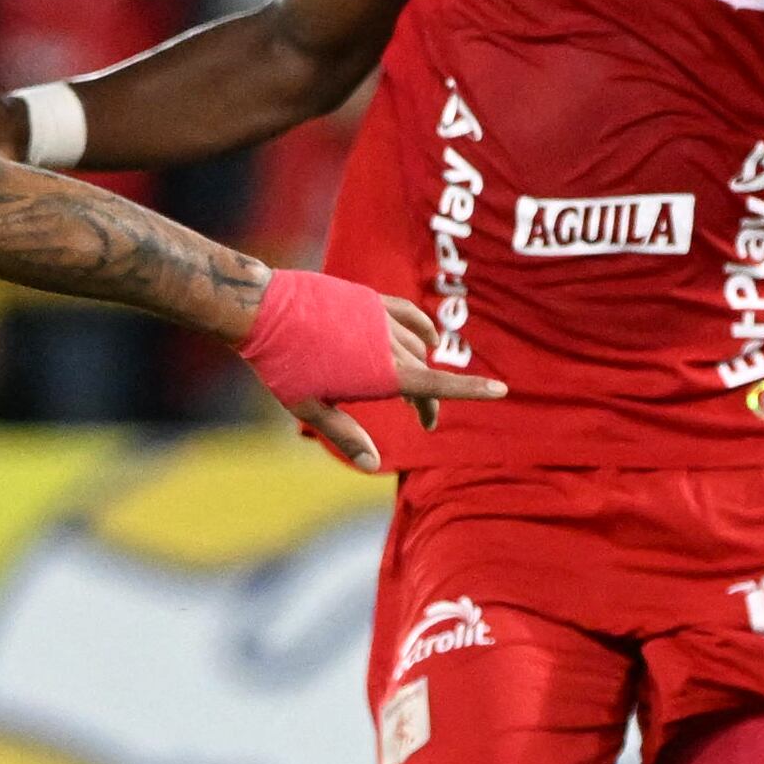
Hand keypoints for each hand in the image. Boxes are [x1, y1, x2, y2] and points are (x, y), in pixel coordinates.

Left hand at [241, 273, 504, 470]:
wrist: (262, 309)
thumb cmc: (282, 364)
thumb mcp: (310, 407)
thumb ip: (345, 434)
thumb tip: (373, 464)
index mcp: (380, 373)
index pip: (436, 385)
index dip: (472, 390)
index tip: (501, 390)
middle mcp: (388, 343)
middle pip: (425, 373)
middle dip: (428, 400)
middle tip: (424, 422)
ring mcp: (381, 317)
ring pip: (417, 345)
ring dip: (419, 366)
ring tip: (407, 386)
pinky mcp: (371, 299)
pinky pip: (410, 316)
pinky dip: (422, 330)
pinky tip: (422, 339)